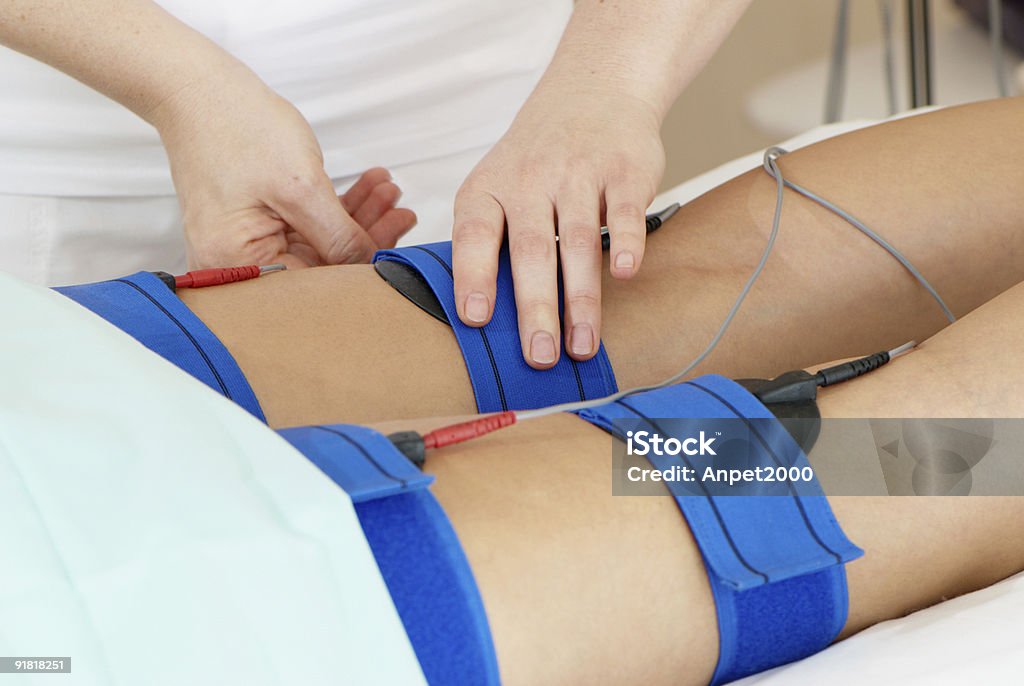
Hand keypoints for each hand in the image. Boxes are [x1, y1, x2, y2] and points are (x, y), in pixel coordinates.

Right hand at [155, 74, 414, 268]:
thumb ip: (338, 236)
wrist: (197, 90)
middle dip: (363, 238)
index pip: (312, 288)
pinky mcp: (252, 226)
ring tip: (389, 195)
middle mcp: (232, 264)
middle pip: (316, 268)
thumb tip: (368, 268)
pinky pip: (301, 227)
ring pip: (315, 244)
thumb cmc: (237, 128)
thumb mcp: (302, 187)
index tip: (397, 248)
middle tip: (401, 214)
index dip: (359, 269)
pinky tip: (368, 190)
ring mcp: (241, 245)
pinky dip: (334, 210)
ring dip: (356, 219)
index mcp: (236, 264)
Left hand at [452, 85, 664, 367]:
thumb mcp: (499, 185)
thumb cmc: (538, 159)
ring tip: (583, 345)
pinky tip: (625, 274)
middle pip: (531, 250)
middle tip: (540, 356)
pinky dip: (627, 241)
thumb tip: (485, 323)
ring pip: (577, 241)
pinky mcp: (624, 171)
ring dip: (581, 298)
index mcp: (489, 188)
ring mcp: (578, 173)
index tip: (477, 319)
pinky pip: (626, 211)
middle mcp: (530, 179)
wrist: (594, 91)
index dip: (474, 276)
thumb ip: (492, 242)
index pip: (474, 235)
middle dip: (536, 309)